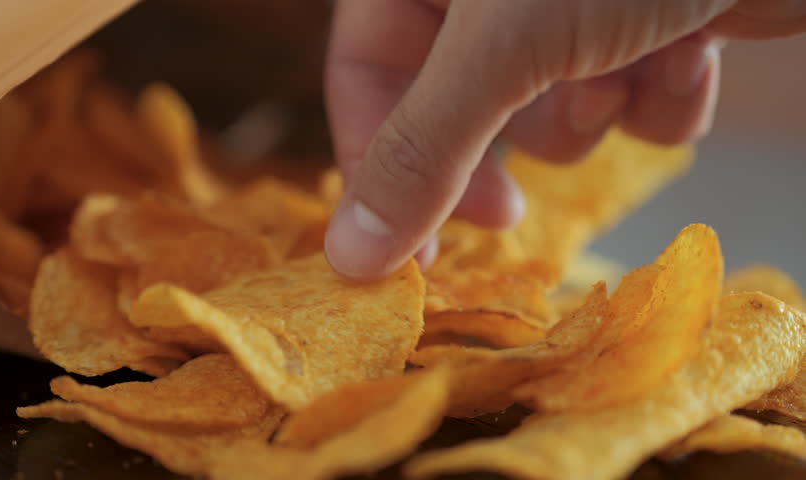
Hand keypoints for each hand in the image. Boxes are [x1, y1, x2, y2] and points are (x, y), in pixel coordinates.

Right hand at [323, 0, 805, 279]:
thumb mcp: (503, 45)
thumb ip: (422, 152)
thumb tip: (352, 256)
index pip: (364, 72)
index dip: (375, 165)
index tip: (406, 255)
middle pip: (455, 109)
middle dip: (499, 156)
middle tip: (507, 217)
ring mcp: (572, 14)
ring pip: (551, 117)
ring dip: (592, 116)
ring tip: (628, 66)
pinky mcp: (652, 31)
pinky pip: (632, 105)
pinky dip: (660, 99)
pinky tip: (693, 49)